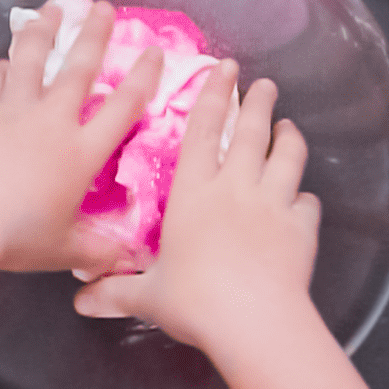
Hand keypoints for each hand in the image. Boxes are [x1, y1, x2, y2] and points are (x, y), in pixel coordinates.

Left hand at [0, 0, 160, 276]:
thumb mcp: (66, 249)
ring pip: (31, 59)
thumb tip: (127, 261)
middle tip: (104, 7)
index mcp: (81, 152)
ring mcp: (13, 110)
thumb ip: (98, 252)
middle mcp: (52, 121)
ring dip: (43, 31)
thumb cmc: (19, 236)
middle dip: (94, 35)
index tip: (154, 53)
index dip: (143, 77)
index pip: (123, 107)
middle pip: (78, 68)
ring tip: (51, 10)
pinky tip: (2, 64)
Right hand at [71, 63, 320, 353]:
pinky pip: (307, 205)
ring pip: (285, 157)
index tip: (223, 68)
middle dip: (257, 103)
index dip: (213, 95)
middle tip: (265, 84)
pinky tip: (304, 199)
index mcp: (194, 192)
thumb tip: (81, 301)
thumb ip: (116, 291)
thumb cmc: (195, 301)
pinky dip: (306, 199)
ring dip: (288, 138)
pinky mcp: (300, 228)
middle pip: (250, 133)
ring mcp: (273, 204)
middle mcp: (235, 187)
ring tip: (290, 126)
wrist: (253, 320)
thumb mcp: (147, 295)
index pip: (203, 130)